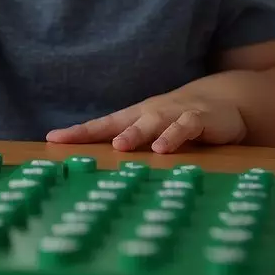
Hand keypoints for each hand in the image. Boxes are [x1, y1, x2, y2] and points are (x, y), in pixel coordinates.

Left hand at [45, 93, 246, 153]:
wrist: (222, 100)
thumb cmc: (178, 121)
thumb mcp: (153, 133)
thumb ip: (133, 149)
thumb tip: (102, 174)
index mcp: (135, 118)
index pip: (102, 125)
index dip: (78, 132)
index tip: (52, 139)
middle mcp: (149, 113)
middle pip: (120, 122)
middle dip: (97, 133)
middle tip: (73, 141)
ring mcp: (173, 114)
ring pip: (151, 122)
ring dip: (135, 133)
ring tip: (120, 146)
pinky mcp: (198, 119)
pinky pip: (184, 126)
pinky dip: (174, 135)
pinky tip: (162, 148)